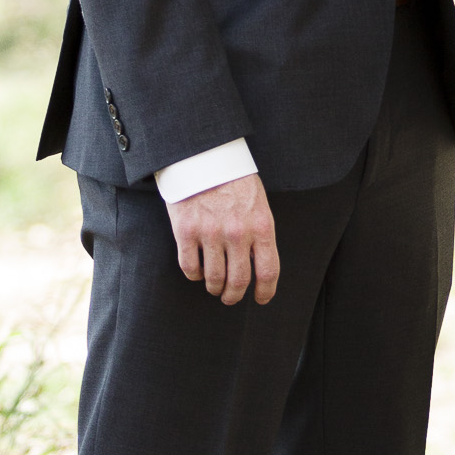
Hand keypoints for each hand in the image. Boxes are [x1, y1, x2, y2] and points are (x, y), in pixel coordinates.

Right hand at [166, 172, 279, 306]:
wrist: (203, 154)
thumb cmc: (233, 179)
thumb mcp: (258, 203)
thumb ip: (259, 232)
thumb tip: (256, 265)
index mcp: (261, 225)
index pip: (268, 270)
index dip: (266, 291)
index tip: (261, 299)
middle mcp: (237, 232)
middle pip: (239, 281)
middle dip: (234, 296)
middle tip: (230, 298)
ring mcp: (210, 232)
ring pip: (213, 279)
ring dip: (214, 288)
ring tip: (214, 287)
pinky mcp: (186, 230)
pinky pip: (189, 267)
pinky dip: (194, 275)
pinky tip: (196, 271)